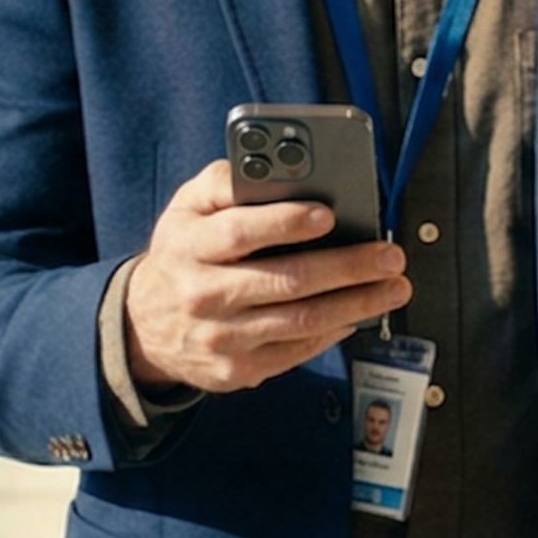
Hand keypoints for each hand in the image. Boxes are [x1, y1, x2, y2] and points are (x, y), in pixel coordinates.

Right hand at [124, 159, 410, 393]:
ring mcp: (221, 338)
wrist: (145, 325)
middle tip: (389, 256)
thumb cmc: (182, 253)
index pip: (240, 233)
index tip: (328, 215)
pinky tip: (358, 314)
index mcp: (190, 246)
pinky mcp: (237, 370)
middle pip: (284, 282)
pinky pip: (296, 351)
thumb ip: (226, 182)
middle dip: (347, 268)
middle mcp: (203, 294)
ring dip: (356, 304)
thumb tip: (271, 167)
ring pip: (300, 322)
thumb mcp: (187, 208)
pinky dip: (333, 331)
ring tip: (393, 287)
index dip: (285, 223)